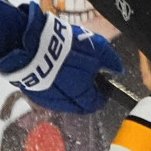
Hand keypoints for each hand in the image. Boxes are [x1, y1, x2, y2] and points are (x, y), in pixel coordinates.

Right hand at [0, 3, 123, 113]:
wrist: (32, 46)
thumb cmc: (68, 50)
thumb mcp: (98, 49)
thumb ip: (111, 61)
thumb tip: (119, 69)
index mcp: (83, 98)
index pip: (98, 102)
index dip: (102, 91)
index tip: (101, 79)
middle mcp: (64, 105)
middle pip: (79, 101)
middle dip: (83, 87)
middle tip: (83, 69)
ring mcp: (45, 99)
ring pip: (61, 95)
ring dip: (66, 83)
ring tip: (65, 63)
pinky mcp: (31, 91)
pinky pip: (45, 88)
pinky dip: (50, 79)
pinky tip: (50, 64)